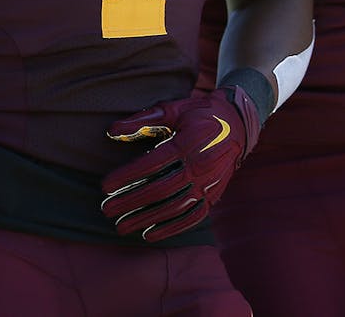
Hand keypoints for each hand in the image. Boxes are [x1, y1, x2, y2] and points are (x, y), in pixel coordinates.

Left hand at [101, 86, 260, 241]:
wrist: (239, 124)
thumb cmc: (199, 113)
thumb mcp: (173, 109)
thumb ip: (143, 120)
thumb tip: (111, 131)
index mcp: (189, 143)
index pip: (152, 164)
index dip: (127, 176)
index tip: (104, 186)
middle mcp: (201, 166)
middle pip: (160, 189)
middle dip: (131, 201)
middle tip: (106, 210)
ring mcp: (210, 183)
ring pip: (175, 207)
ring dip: (146, 219)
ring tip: (122, 226)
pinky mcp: (214, 195)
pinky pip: (193, 217)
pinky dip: (171, 228)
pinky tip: (149, 234)